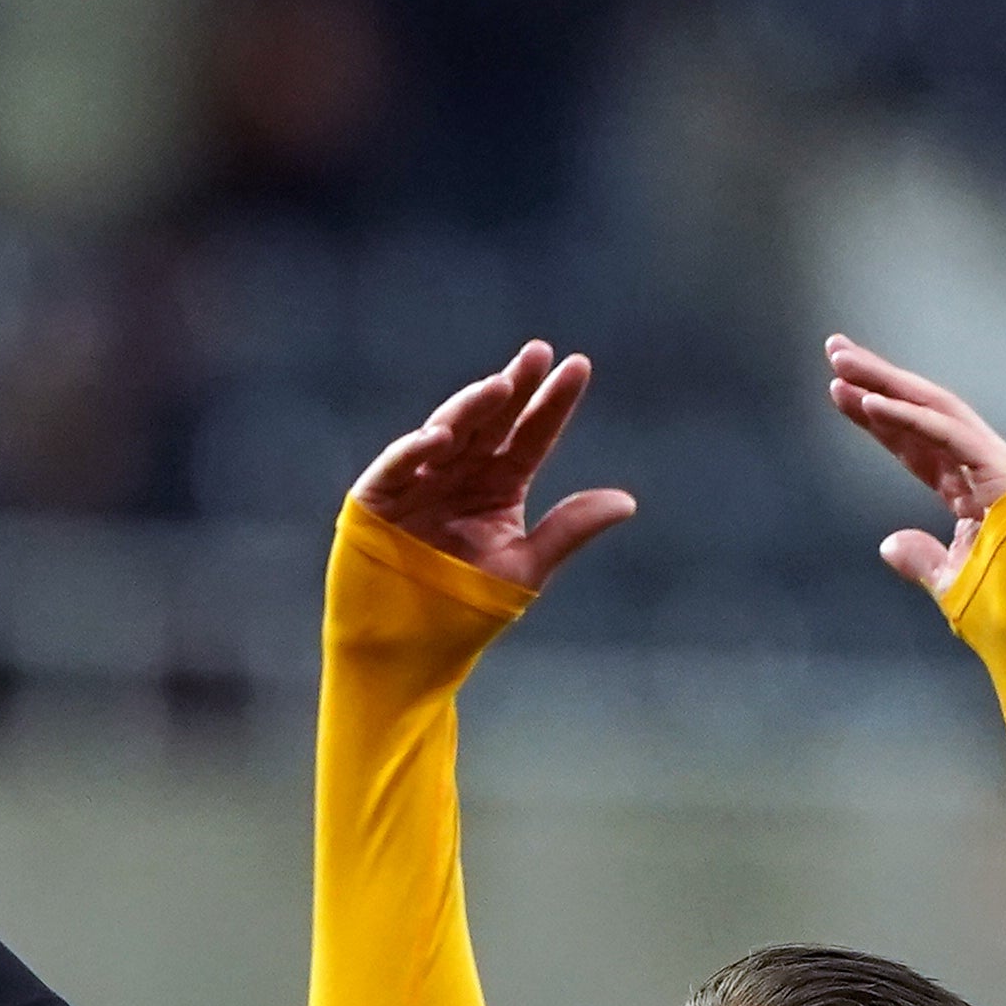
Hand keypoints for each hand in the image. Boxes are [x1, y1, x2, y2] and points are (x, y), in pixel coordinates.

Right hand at [346, 345, 633, 594]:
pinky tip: (443, 436)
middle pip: (492, 422)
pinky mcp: (377, 499)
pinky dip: (414, 450)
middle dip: (514, 387)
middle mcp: (460, 474)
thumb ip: (570, 529)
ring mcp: (418, 483)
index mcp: (499, 486)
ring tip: (500, 386)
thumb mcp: (526, 566)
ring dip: (471, 408)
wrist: (409, 652)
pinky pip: (397, 467)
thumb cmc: (466, 610)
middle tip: (538, 353)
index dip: (552, 403)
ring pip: (447, 432)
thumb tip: (628, 502)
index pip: (531, 436)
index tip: (578, 367)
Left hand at [821, 336, 1005, 601]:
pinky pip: (946, 434)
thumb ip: (920, 560)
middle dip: (879, 379)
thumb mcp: (948, 583)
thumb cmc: (1005, 613)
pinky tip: (869, 403)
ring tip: (843, 362)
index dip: (878, 417)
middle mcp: (985, 466)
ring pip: (934, 408)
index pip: (916, 444)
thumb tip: (889, 545)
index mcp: (973, 490)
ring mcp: (997, 464)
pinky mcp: (1002, 471)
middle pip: (922, 412)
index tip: (839, 393)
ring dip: (886, 383)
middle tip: (835, 350)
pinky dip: (907, 417)